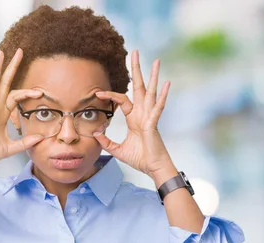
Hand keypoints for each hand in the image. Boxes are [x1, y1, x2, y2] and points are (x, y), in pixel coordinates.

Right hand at [0, 48, 44, 167]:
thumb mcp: (12, 147)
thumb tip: (40, 138)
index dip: (27, 92)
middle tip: (20, 51)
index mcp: (2, 114)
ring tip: (1, 52)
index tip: (41, 92)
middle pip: (5, 82)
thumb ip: (25, 142)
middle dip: (12, 67)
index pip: (15, 96)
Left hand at [94, 50, 174, 177]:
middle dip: (136, 70)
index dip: (110, 95)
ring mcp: (150, 116)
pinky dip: (163, 95)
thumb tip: (96, 134)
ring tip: (155, 60)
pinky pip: (158, 107)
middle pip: (139, 87)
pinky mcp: (153, 123)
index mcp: (134, 118)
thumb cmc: (140, 158)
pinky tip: (167, 83)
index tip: (97, 93)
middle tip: (134, 52)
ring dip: (153, 76)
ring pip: (151, 92)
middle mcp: (143, 113)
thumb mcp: (118, 150)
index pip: (121, 100)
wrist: (153, 168)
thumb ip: (107, 142)